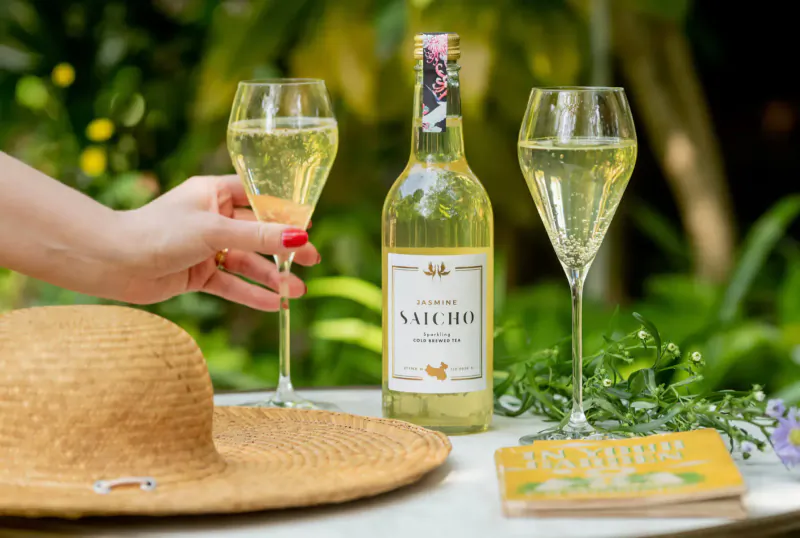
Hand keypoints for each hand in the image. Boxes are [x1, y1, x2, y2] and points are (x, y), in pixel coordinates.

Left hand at [116, 175, 317, 310]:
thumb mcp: (214, 230)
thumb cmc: (158, 232)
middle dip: (284, 249)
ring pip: (246, 262)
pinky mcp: (197, 274)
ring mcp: (205, 247)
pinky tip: (271, 304)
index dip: (285, 212)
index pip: (259, 199)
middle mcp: (212, 218)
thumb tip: (299, 237)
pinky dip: (249, 293)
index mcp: (214, 194)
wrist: (112, 262)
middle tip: (313, 260)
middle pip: (258, 233)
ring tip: (295, 292)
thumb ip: (257, 236)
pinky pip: (230, 283)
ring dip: (270, 276)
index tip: (308, 225)